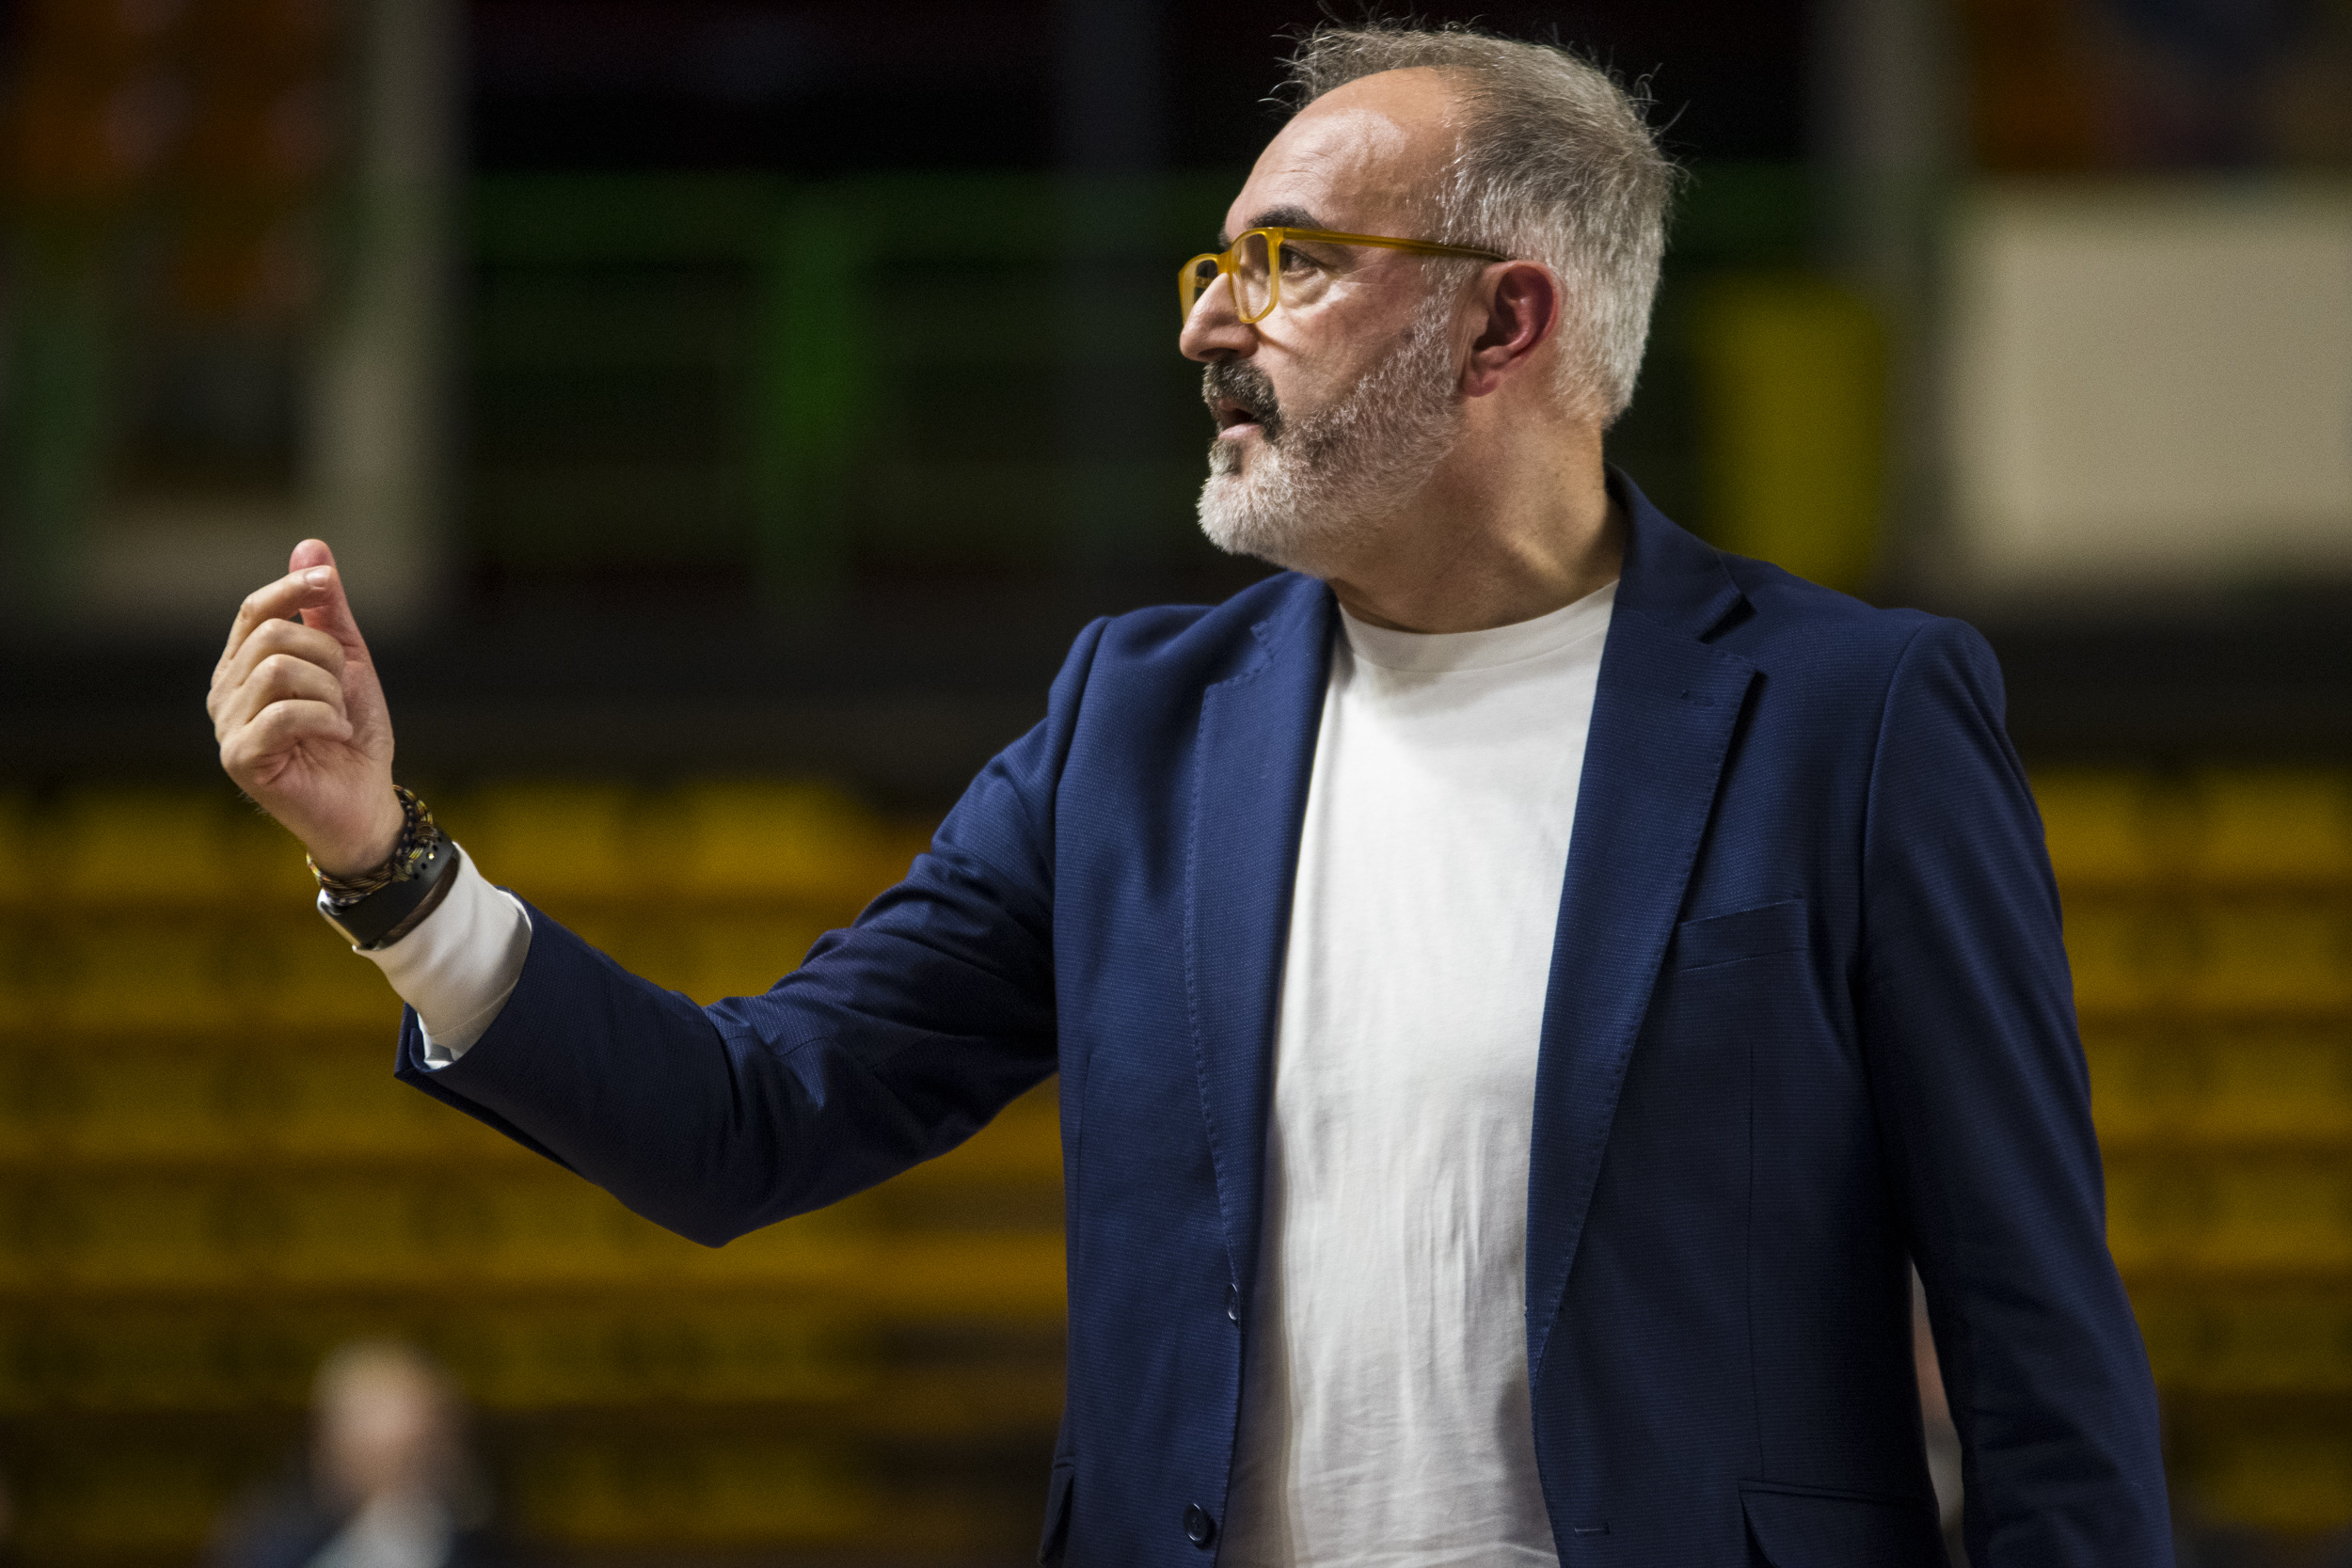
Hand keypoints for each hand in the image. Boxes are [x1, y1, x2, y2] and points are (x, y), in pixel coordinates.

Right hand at [208, 540, 404, 874]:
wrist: (366, 800)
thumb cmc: (353, 735)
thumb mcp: (349, 663)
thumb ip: (328, 611)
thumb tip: (310, 545)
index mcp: (245, 666)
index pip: (256, 610)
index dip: (292, 588)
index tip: (326, 581)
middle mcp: (226, 692)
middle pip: (272, 635)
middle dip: (326, 654)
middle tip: (345, 691)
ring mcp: (228, 725)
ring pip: (278, 669)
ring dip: (329, 690)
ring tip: (339, 717)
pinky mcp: (240, 757)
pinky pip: (282, 712)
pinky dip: (325, 717)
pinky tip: (337, 735)